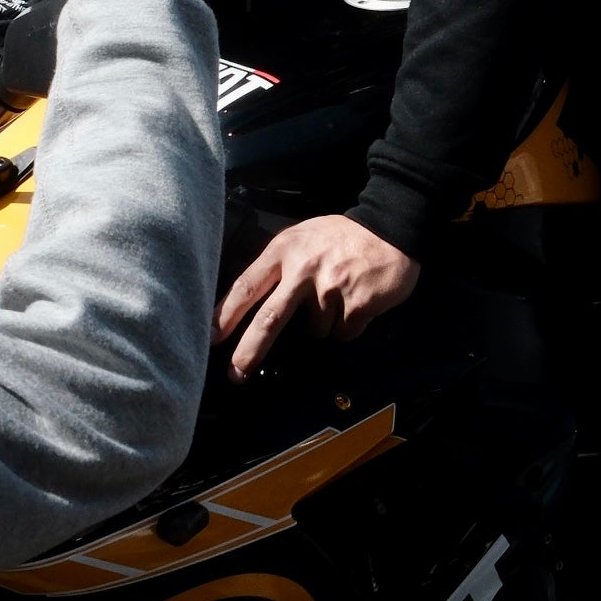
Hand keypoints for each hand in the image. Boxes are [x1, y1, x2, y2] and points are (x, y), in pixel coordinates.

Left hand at [216, 214, 419, 376]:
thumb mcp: (302, 237)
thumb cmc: (340, 235)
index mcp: (284, 250)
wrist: (391, 226)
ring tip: (337, 298)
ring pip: (314, 330)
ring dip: (323, 324)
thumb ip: (279, 264)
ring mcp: (331, 288)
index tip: (209, 337)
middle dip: (249, 351)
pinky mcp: (357, 304)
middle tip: (235, 375)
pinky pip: (343, 332)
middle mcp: (303, 269)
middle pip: (269, 318)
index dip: (225, 314)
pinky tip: (356, 303)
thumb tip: (251, 303)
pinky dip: (347, 325)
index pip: (247, 286)